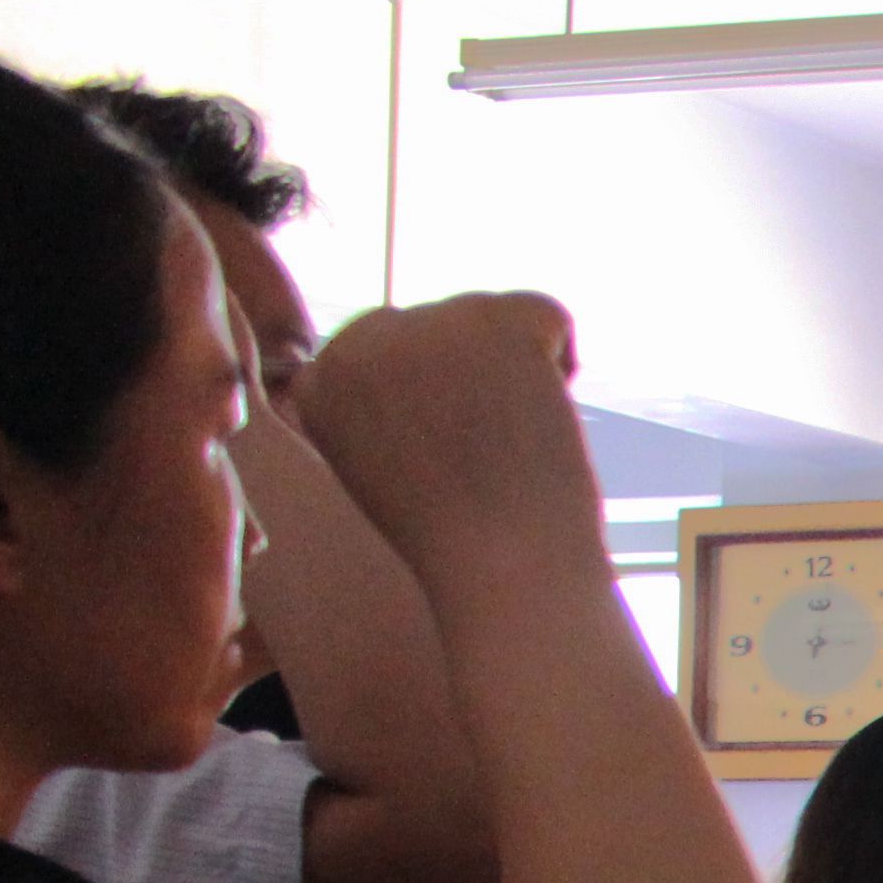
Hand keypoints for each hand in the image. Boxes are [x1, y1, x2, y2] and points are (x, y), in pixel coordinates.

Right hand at [288, 293, 598, 582]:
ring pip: (490, 319)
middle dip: (472, 380)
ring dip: (515, 375)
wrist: (504, 570)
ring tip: (511, 445)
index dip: (433, 401)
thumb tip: (430, 363)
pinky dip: (563, 357)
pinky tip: (549, 413)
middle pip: (439, 329)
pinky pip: (546, 313)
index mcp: (319, 383)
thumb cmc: (458, 542)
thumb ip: (382, 404)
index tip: (447, 458)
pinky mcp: (493, 324)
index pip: (384, 352)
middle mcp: (358, 341)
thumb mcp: (382, 465)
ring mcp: (425, 326)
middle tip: (487, 455)